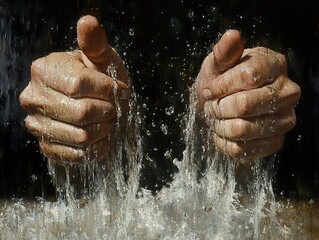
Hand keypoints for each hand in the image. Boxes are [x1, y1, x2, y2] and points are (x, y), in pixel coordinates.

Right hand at [19, 15, 129, 161]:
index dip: (108, 90)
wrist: (92, 104)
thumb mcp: (100, 58)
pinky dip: (97, 146)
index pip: (79, 85)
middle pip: (81, 112)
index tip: (121, 90)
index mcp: (44, 70)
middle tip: (115, 108)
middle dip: (108, 111)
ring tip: (108, 120)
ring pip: (82, 136)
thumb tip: (88, 21)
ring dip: (105, 129)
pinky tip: (100, 135)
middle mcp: (33, 97)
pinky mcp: (47, 147)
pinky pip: (78, 154)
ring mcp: (37, 124)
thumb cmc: (99, 78)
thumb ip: (94, 43)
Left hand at [196, 30, 300, 159]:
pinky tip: (223, 132)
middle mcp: (287, 92)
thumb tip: (232, 36)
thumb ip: (224, 52)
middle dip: (218, 107)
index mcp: (275, 65)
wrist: (223, 109)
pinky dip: (224, 142)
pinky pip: (243, 149)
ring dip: (219, 125)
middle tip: (212, 106)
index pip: (247, 77)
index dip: (221, 86)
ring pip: (242, 129)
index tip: (209, 90)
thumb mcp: (217, 64)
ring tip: (217, 118)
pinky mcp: (276, 142)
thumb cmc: (220, 82)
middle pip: (244, 105)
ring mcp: (285, 119)